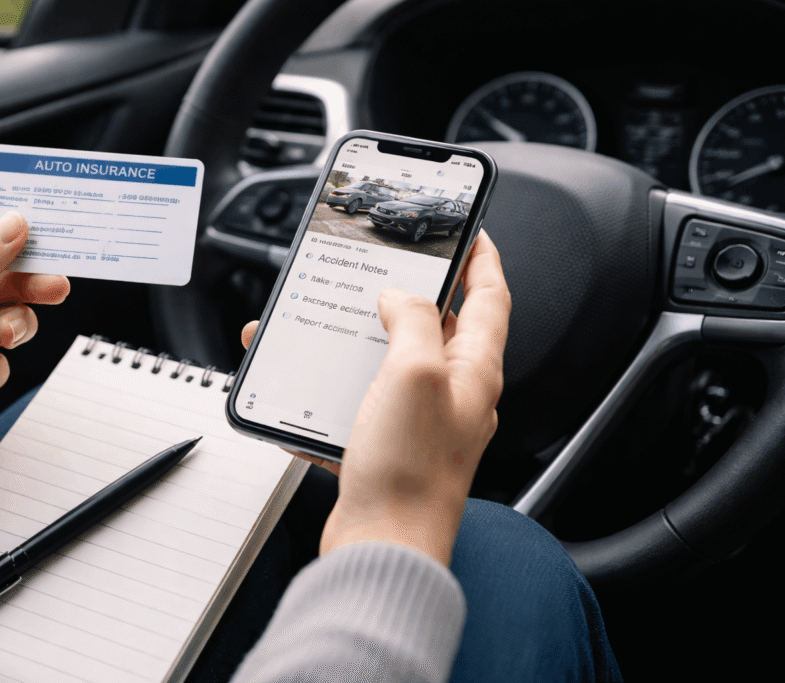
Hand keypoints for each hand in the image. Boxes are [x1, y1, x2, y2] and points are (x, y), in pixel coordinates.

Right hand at [240, 231, 509, 564]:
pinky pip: (363, 400)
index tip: (471, 230)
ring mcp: (421, 421)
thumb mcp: (414, 373)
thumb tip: (403, 297)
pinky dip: (337, 385)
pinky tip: (309, 385)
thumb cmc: (408, 474)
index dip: (481, 258)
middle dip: (413, 293)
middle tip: (389, 269)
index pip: (491, 297)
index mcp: (473, 371)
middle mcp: (453, 394)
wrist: (383, 547)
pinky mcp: (388, 445)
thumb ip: (414, 322)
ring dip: (363, 338)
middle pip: (442, 326)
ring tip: (334, 321)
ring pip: (394, 362)